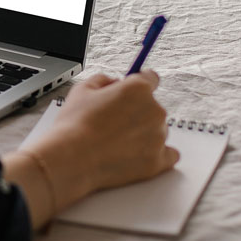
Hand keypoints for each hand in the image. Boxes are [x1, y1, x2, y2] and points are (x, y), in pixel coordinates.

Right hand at [2, 71, 178, 227]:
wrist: (72, 158)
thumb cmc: (74, 124)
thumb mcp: (82, 89)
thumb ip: (103, 80)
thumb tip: (114, 84)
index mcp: (138, 89)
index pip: (151, 78)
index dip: (139, 83)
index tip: (134, 91)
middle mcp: (154, 110)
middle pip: (152, 106)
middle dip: (136, 112)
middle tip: (113, 122)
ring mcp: (159, 137)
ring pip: (158, 130)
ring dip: (143, 133)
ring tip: (116, 142)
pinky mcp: (158, 161)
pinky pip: (169, 154)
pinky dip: (157, 153)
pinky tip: (139, 153)